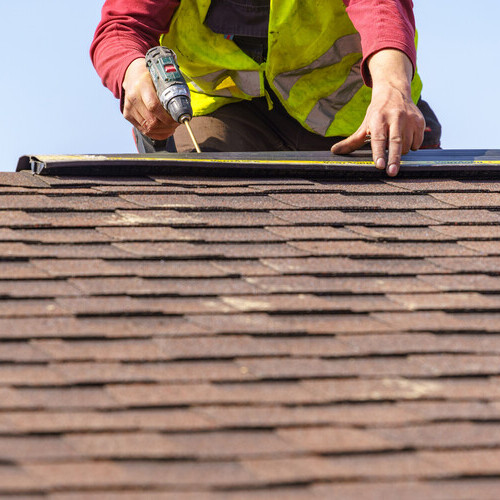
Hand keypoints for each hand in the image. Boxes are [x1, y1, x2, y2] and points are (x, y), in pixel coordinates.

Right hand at [122, 57, 178, 139]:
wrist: (133, 74)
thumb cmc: (152, 78)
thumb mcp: (161, 79)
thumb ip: (171, 92)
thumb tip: (184, 110)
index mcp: (142, 85)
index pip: (154, 106)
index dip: (167, 117)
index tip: (177, 119)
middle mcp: (133, 96)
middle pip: (151, 121)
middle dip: (167, 126)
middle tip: (176, 124)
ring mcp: (129, 107)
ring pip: (148, 128)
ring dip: (163, 131)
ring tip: (172, 127)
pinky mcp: (127, 115)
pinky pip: (143, 131)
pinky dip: (157, 134)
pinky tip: (165, 131)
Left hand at [331, 49, 424, 176]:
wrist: (394, 91)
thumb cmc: (377, 112)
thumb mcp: (364, 125)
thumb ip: (352, 141)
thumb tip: (334, 151)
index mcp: (378, 119)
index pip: (378, 139)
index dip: (379, 153)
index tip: (380, 166)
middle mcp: (395, 117)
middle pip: (395, 142)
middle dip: (394, 159)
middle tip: (392, 173)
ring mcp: (409, 119)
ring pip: (406, 145)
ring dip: (400, 151)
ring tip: (394, 142)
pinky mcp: (420, 121)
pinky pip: (417, 143)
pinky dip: (411, 146)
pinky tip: (405, 138)